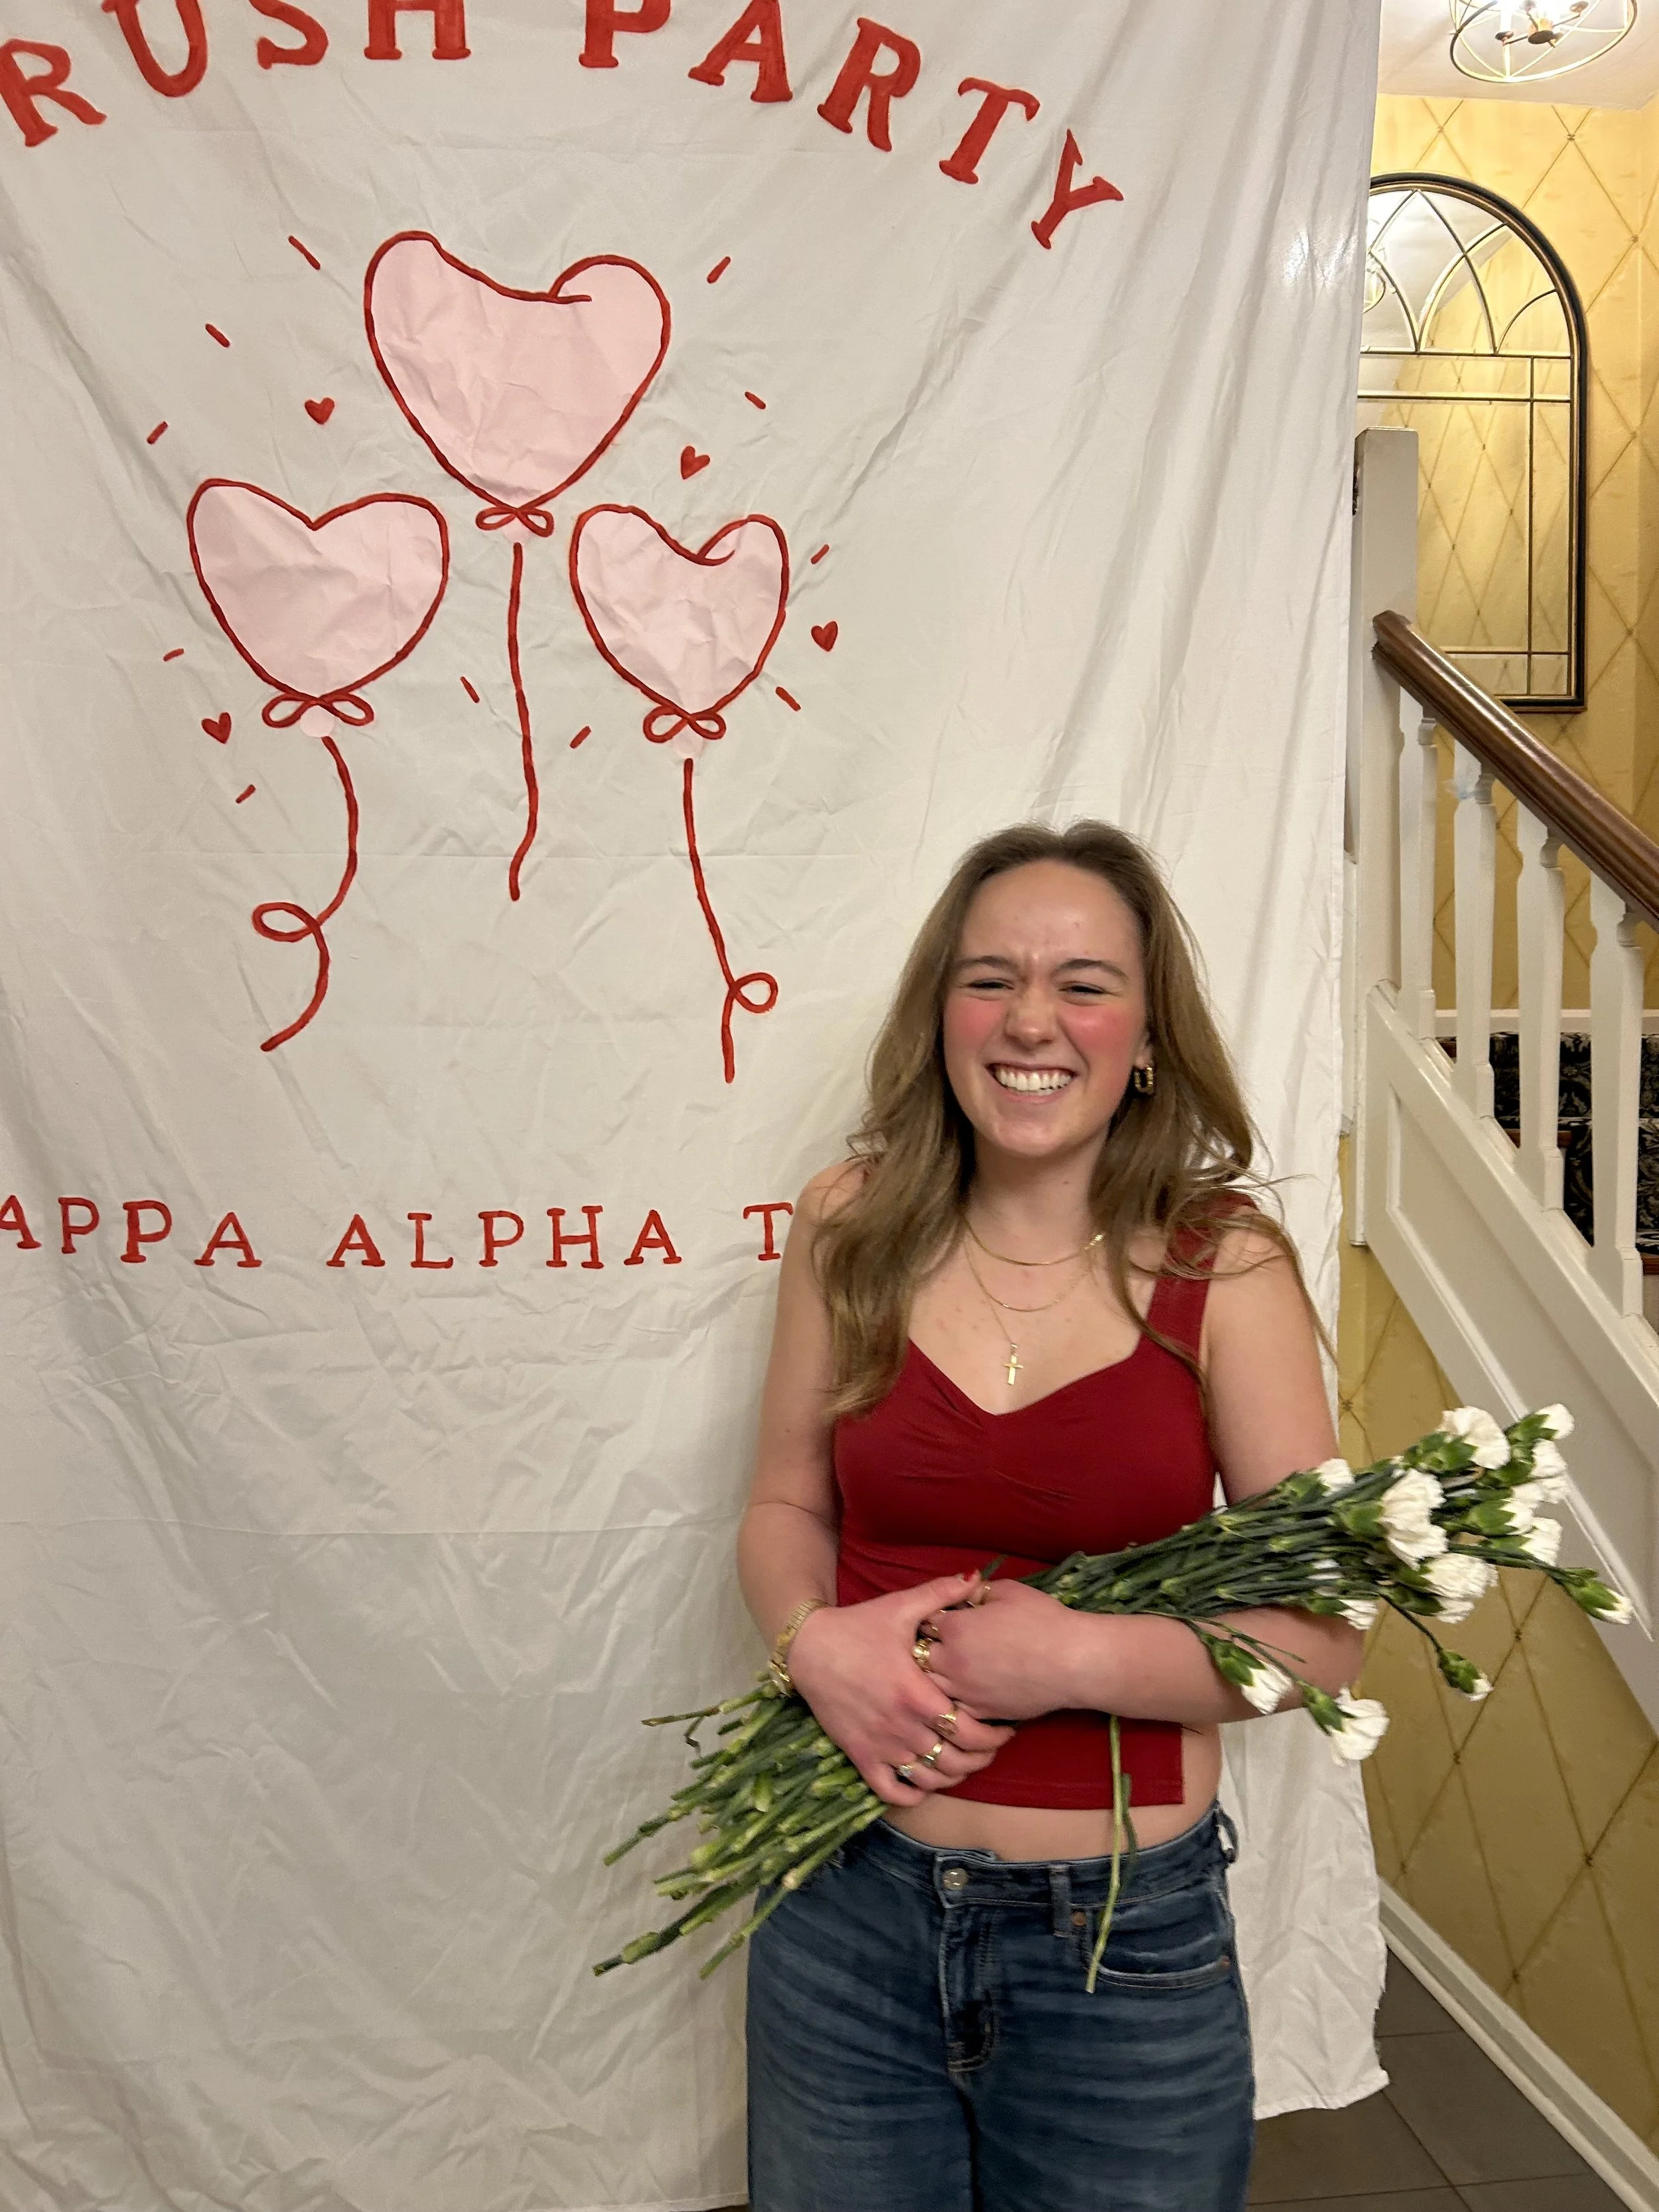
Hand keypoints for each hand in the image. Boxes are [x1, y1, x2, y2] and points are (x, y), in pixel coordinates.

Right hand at [787, 1575, 1015, 1806]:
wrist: (809, 1647)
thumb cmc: (858, 1626)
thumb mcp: (899, 1606)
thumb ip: (941, 1594)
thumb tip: (978, 1577)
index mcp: (916, 1693)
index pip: (968, 1729)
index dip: (993, 1735)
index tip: (1006, 1727)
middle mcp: (900, 1726)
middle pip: (954, 1760)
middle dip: (982, 1758)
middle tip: (992, 1746)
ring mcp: (880, 1745)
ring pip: (929, 1780)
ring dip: (953, 1776)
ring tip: (966, 1762)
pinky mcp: (860, 1756)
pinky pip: (892, 1791)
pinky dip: (913, 1794)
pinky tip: (925, 1782)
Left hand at [922, 1580, 1092, 1720]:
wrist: (1072, 1661)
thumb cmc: (1043, 1619)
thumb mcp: (1007, 1591)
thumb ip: (975, 1592)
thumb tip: (961, 1593)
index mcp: (954, 1628)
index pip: (927, 1619)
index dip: (935, 1615)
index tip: (943, 1615)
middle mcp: (951, 1662)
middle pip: (921, 1655)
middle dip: (927, 1646)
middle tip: (940, 1641)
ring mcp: (964, 1692)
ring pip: (932, 1685)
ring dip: (935, 1674)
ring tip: (949, 1666)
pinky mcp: (980, 1713)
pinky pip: (953, 1707)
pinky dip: (953, 1698)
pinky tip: (965, 1687)